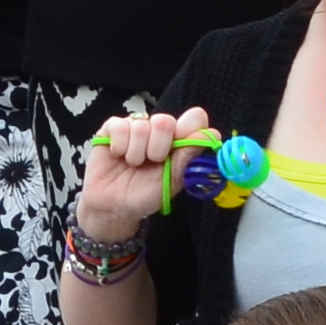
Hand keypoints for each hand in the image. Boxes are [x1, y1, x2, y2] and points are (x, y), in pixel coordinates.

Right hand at [76, 104, 217, 237]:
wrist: (113, 206)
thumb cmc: (144, 194)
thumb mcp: (171, 181)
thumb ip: (188, 157)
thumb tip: (212, 133)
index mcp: (179, 141)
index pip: (194, 118)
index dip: (190, 128)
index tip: (180, 146)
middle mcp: (159, 130)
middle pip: (165, 121)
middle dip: (157, 148)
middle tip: (151, 162)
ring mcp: (137, 126)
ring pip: (141, 126)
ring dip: (136, 152)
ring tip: (133, 164)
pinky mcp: (113, 127)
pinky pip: (119, 126)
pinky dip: (119, 145)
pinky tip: (118, 155)